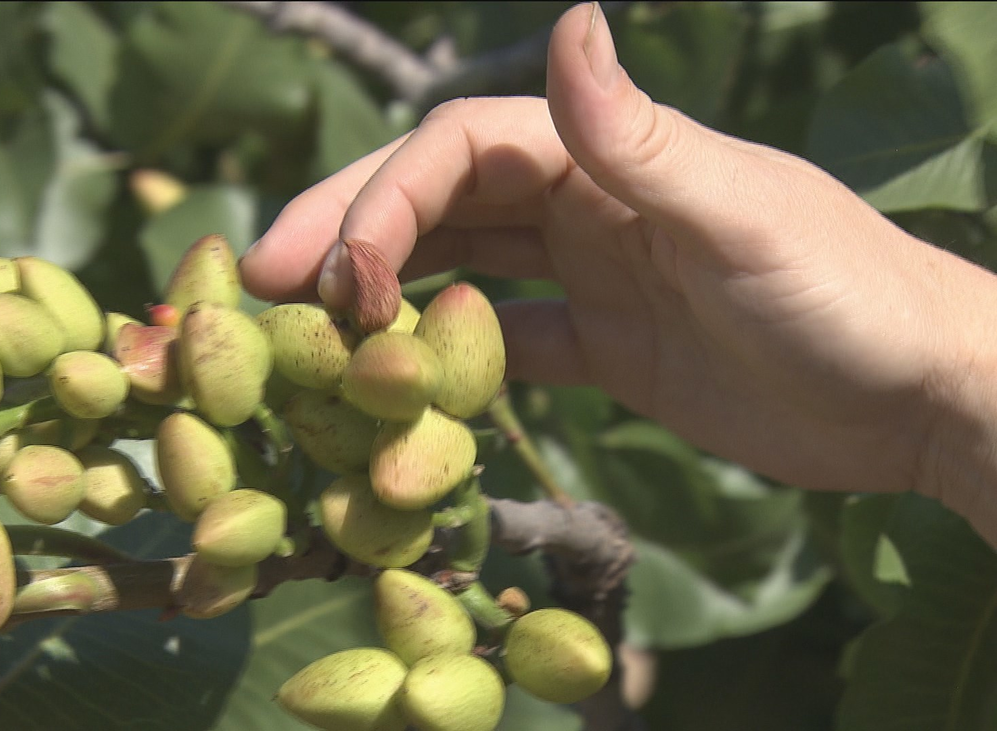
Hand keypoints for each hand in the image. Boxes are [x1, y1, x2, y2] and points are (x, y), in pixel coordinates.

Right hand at [240, 3, 996, 541]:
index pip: (459, 154)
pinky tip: (398, 383)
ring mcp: (589, 275)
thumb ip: (638, 135)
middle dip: (349, 235)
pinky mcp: (605, 348)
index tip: (332, 274)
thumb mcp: (740, 214)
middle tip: (262, 284)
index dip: (383, 200)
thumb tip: (564, 18)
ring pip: (457, 268)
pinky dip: (448, 357)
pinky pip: (505, 342)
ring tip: (305, 332)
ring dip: (382, 291)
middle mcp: (586, 202)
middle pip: (437, 202)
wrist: (918, 395)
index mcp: (606, 154)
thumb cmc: (846, 296)